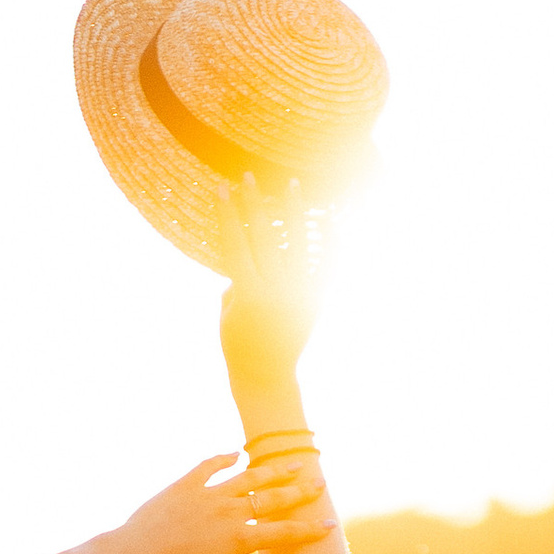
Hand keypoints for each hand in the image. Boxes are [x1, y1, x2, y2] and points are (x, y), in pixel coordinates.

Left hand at [102, 447, 330, 553]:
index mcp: (238, 539)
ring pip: (248, 476)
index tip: (330, 526)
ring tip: (291, 462)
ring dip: (272, 469)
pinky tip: (236, 454)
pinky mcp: (184, 485)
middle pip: (272, 498)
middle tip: (320, 484)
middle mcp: (228, 512)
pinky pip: (209, 466)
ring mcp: (206, 494)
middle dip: (299, 492)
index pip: (282, 533)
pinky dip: (224, 459)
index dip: (307, 530)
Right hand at [215, 173, 327, 409]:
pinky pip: (327, 262)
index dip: (227, 215)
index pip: (235, 245)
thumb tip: (250, 251)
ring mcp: (300, 295)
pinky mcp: (317, 299)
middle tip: (249, 176)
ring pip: (299, 243)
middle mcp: (277, 292)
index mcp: (248, 296)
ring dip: (295, 211)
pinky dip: (331, 238)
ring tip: (293, 184)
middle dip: (255, 204)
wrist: (267, 377)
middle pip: (265, 237)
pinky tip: (332, 213)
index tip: (222, 189)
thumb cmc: (238, 346)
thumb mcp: (227, 313)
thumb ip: (236, 280)